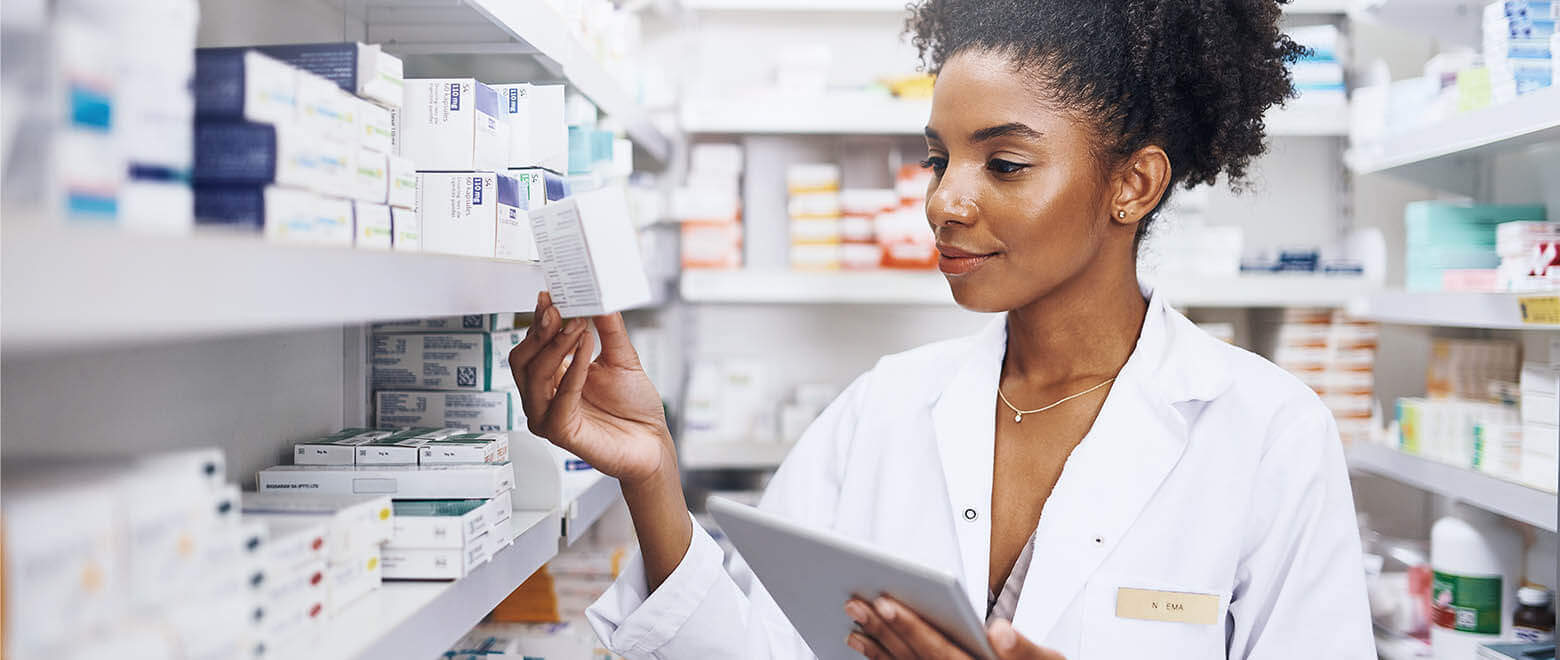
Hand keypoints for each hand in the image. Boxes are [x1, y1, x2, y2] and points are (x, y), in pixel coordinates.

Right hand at [509, 291, 675, 486]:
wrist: (652, 441)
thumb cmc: (634, 406)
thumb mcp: (621, 357)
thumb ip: (608, 328)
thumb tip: (598, 297)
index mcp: (553, 377)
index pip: (533, 344)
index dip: (538, 320)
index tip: (550, 296)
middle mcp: (544, 396)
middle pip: (522, 359)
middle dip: (539, 331)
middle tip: (559, 309)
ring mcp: (548, 415)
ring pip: (534, 376)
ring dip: (556, 347)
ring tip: (578, 327)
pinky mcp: (560, 432)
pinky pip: (559, 399)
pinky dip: (573, 372)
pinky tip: (586, 353)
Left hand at [844, 597, 1065, 659]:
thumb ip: (1024, 649)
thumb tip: (1000, 631)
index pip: (937, 649)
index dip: (910, 626)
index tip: (886, 603)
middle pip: (912, 658)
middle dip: (882, 629)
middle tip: (854, 604)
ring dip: (876, 646)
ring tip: (853, 624)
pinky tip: (867, 646)